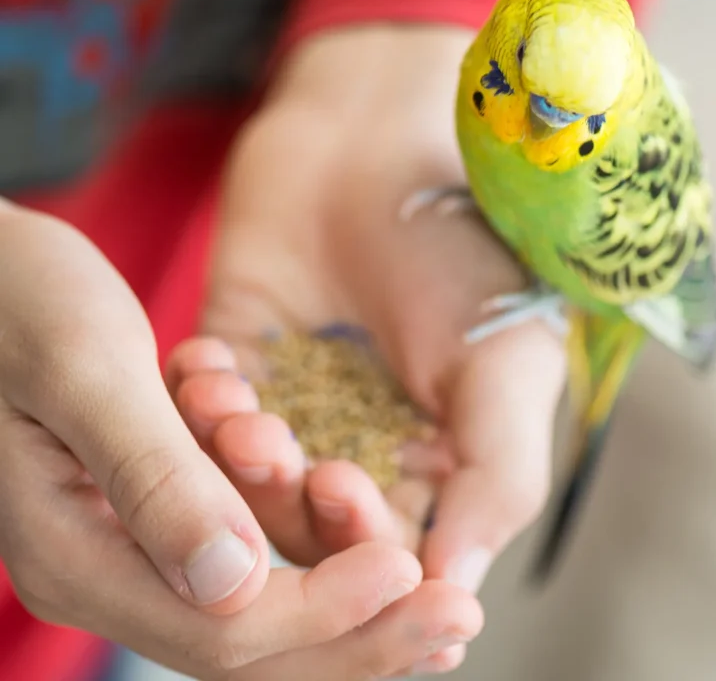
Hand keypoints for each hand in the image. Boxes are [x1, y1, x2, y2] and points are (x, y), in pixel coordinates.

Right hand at [0, 200, 482, 678]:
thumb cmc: (17, 302)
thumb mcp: (85, 371)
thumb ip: (153, 478)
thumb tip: (234, 585)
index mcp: (83, 553)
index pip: (225, 623)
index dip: (326, 607)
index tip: (408, 571)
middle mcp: (112, 569)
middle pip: (254, 639)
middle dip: (363, 632)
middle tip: (459, 616)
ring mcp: (136, 543)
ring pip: (262, 605)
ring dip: (352, 604)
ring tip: (436, 596)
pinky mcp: (160, 508)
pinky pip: (250, 555)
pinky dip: (317, 557)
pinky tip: (376, 547)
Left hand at [200, 25, 566, 597]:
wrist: (384, 138)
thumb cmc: (462, 247)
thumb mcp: (507, 362)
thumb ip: (499, 476)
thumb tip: (458, 590)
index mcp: (439, 463)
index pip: (397, 552)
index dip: (364, 544)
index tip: (342, 487)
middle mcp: (364, 445)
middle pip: (310, 528)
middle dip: (287, 501)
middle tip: (284, 450)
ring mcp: (298, 404)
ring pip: (247, 479)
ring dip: (234, 456)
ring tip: (237, 404)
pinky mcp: (239, 358)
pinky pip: (199, 413)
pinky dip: (195, 401)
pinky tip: (208, 359)